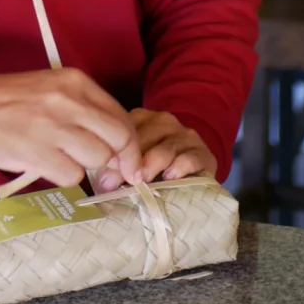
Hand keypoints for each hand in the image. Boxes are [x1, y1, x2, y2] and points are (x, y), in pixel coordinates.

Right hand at [0, 67, 141, 188]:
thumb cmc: (6, 100)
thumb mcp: (50, 89)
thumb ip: (81, 110)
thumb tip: (113, 148)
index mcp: (75, 81)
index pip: (122, 116)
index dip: (129, 145)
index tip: (127, 163)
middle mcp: (70, 100)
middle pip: (119, 139)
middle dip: (119, 161)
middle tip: (108, 175)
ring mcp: (55, 126)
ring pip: (98, 158)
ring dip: (86, 168)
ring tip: (63, 162)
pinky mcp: (39, 151)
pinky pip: (72, 176)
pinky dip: (63, 177)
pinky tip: (45, 166)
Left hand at [95, 109, 216, 191]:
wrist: (195, 162)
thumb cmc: (155, 165)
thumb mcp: (135, 160)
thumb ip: (117, 166)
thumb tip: (101, 185)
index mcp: (141, 119)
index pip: (124, 131)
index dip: (112, 155)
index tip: (102, 178)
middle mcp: (163, 122)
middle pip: (142, 139)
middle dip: (127, 163)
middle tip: (115, 185)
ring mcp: (184, 135)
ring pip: (165, 148)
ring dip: (150, 165)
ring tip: (139, 181)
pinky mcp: (202, 152)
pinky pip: (190, 158)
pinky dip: (179, 167)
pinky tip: (170, 177)